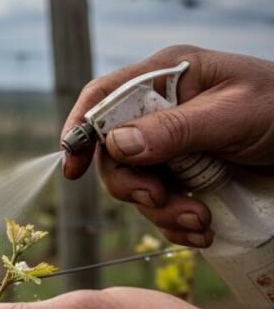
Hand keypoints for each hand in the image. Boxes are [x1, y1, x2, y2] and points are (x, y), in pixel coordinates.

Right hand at [60, 45, 273, 247]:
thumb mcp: (235, 115)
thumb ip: (175, 129)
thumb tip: (116, 145)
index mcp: (168, 78)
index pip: (103, 98)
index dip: (80, 131)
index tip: (74, 168)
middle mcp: (162, 111)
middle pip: (114, 153)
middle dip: (132, 185)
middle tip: (159, 201)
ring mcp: (174, 147)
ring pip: (137, 186)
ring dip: (161, 212)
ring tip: (199, 222)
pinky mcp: (188, 177)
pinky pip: (161, 207)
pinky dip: (176, 224)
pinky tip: (203, 230)